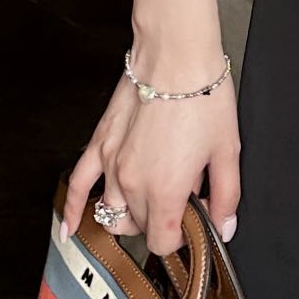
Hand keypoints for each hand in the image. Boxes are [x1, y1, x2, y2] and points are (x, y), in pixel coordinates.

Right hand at [62, 58, 240, 254]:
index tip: (193, 223)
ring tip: (149, 202)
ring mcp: (110, 165)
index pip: (162, 241)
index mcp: (164, 191)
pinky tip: (70, 227)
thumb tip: (225, 227)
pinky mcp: (100, 145)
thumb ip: (227, 196)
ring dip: (130, 215)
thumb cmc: (202, 97)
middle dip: (161, 221)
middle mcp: (132, 184)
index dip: (181, 237)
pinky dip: (72, 210)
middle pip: (139, 227)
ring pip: (112, 213)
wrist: (176, 57)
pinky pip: (78, 185)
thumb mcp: (227, 151)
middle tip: (183, 199)